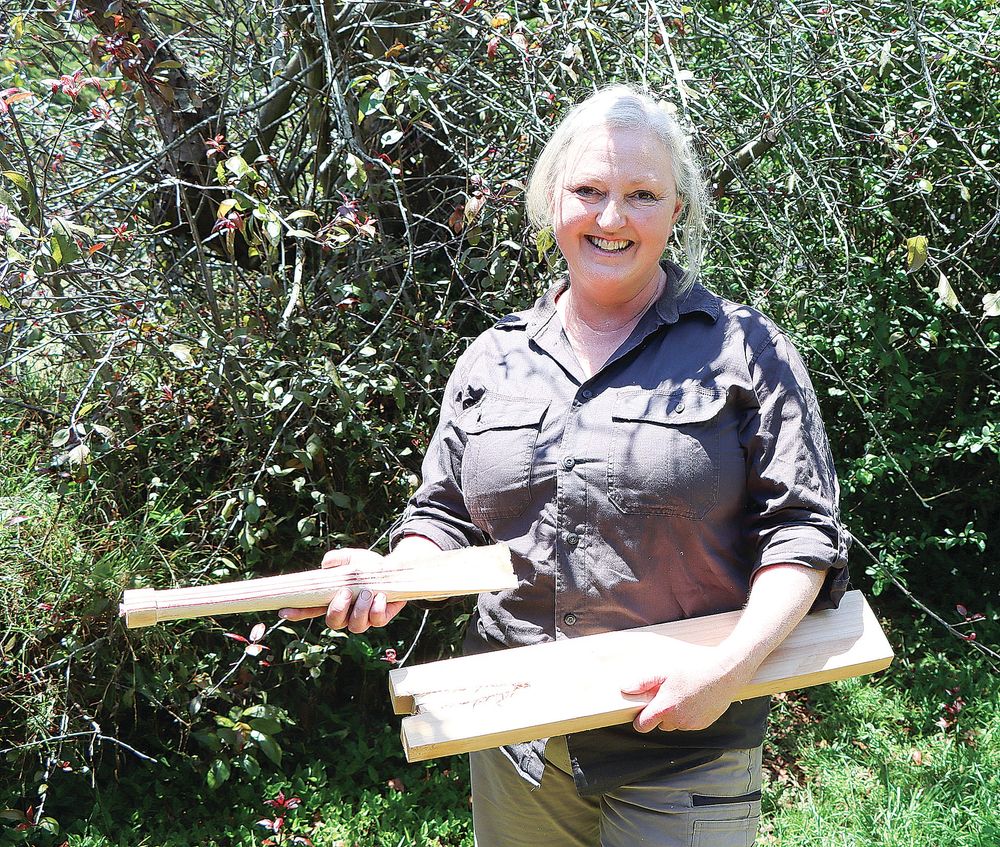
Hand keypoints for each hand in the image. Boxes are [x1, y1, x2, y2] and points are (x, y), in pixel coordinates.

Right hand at [278, 548, 406, 633]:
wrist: (394, 568)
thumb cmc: (367, 566)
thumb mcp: (351, 558)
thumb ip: (337, 559)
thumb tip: (326, 564)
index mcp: (333, 599)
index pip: (311, 609)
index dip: (297, 613)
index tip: (284, 611)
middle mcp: (346, 613)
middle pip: (333, 623)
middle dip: (337, 610)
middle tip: (345, 593)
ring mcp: (363, 618)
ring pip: (355, 626)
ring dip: (360, 608)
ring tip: (366, 592)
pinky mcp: (381, 618)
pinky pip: (377, 621)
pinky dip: (378, 609)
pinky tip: (381, 596)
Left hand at [620, 642, 750, 732]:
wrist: (723, 674)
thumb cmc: (693, 670)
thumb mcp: (664, 672)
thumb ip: (643, 683)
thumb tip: (625, 690)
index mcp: (665, 709)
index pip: (642, 726)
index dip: (640, 719)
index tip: (643, 710)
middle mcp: (677, 721)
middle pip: (659, 725)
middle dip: (660, 714)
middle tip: (667, 695)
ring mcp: (691, 725)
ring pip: (675, 725)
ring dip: (675, 715)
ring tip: (683, 695)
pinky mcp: (703, 725)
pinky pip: (689, 724)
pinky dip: (689, 715)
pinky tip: (694, 700)